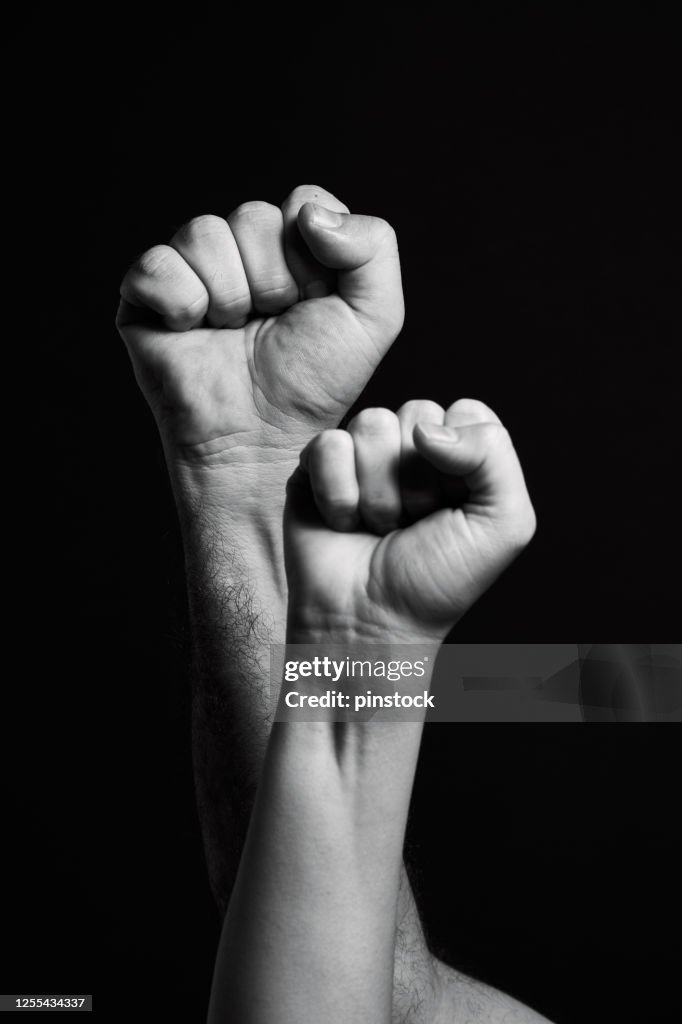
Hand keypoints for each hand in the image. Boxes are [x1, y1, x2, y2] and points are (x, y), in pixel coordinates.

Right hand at [116, 185, 402, 468]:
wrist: (259, 438)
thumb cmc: (312, 385)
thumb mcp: (374, 317)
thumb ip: (374, 246)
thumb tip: (308, 212)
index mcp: (293, 248)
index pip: (302, 202)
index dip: (310, 256)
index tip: (313, 303)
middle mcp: (241, 252)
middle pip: (253, 215)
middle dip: (272, 280)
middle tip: (271, 324)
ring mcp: (192, 270)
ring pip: (203, 233)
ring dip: (229, 295)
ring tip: (234, 333)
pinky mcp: (145, 295)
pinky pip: (158, 265)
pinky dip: (183, 304)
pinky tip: (193, 333)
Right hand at [285, 399, 535, 642]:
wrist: (370, 622)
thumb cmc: (437, 581)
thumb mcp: (504, 524)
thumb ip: (495, 455)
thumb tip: (428, 428)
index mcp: (461, 458)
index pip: (467, 412)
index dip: (462, 458)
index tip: (454, 505)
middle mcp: (412, 450)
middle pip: (418, 414)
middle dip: (418, 480)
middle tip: (412, 522)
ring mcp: (363, 454)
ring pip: (372, 423)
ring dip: (378, 491)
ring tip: (378, 526)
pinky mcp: (317, 465)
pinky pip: (329, 444)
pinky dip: (338, 493)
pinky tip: (343, 522)